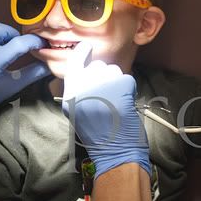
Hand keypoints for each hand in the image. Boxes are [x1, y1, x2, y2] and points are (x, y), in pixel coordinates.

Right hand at [62, 42, 149, 178]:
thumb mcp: (75, 113)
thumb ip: (77, 91)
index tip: (87, 48)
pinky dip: (129, 89)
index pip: (74, 61)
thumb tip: (84, 70)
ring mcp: (103, 85)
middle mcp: (84, 86)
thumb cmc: (97, 135)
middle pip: (96, 66)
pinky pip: (127, 78)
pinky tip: (125, 104)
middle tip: (107, 95)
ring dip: (117, 82)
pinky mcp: (121, 86)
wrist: (116, 152)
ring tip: (116, 102)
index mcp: (71, 93)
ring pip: (113, 70)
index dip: (81, 52)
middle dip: (104, 76)